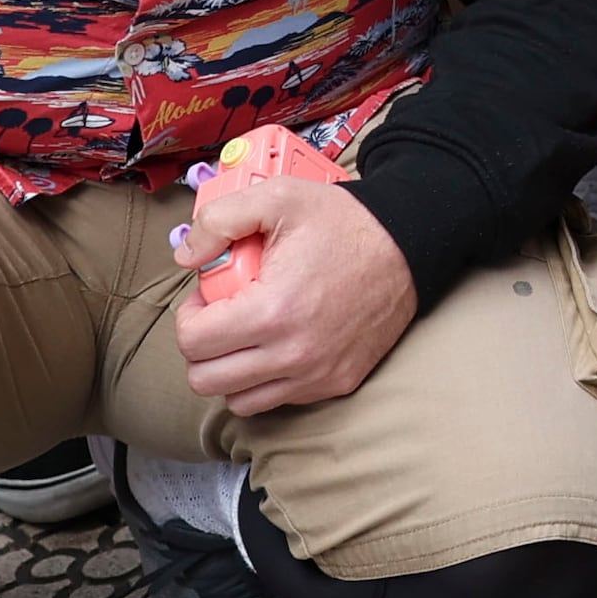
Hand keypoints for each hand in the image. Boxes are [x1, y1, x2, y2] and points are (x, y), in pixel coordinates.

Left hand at [167, 169, 416, 412]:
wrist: (409, 246)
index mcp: (272, 310)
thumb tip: (186, 256)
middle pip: (206, 379)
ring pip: (238, 400)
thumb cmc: (344, 222)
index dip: (190, 315)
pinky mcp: (336, 384)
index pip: (193, 341)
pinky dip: (266, 379)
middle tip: (224, 316)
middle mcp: (293, 353)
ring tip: (248, 333)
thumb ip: (219, 219)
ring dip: (231, 369)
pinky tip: (278, 343)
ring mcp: (316, 375)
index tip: (210, 296)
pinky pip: (278, 400)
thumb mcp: (279, 197)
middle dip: (203, 347)